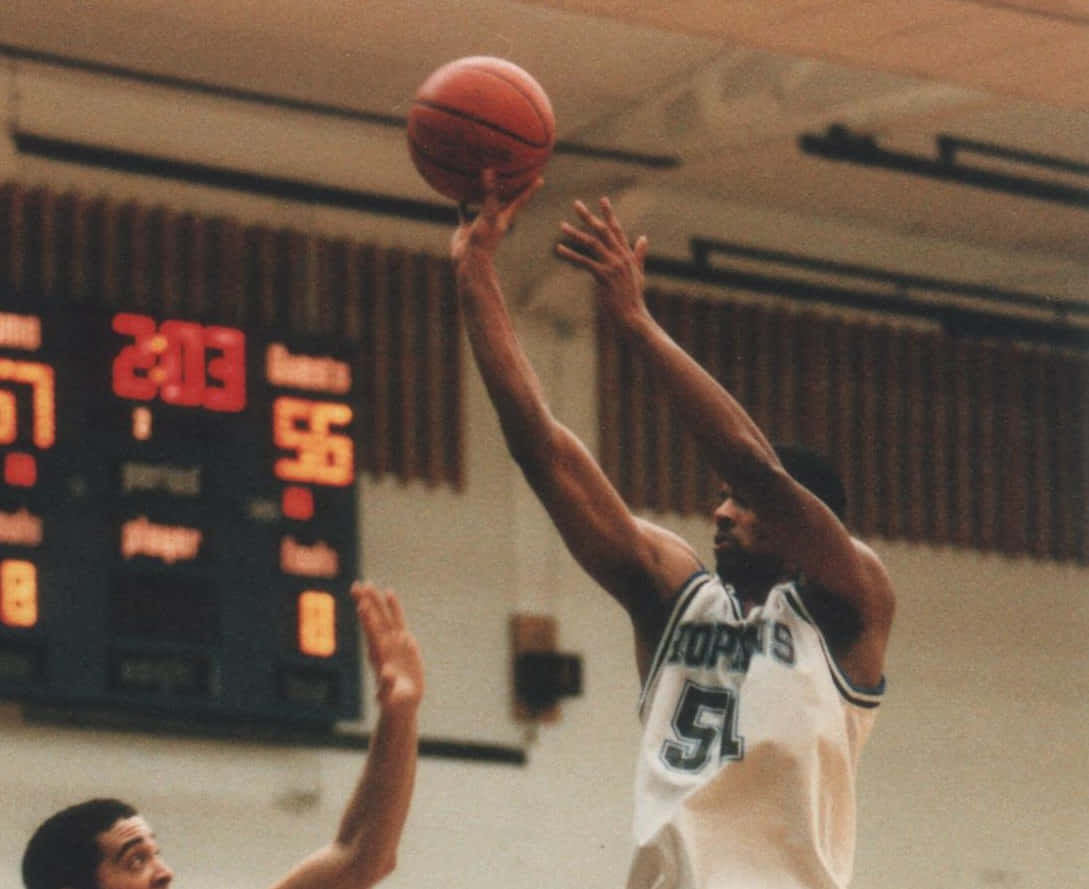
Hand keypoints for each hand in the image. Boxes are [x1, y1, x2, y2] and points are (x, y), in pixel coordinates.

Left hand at [351, 581, 423, 710]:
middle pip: (372, 619)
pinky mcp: (403, 640)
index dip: (366, 619)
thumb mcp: (390, 697)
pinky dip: (393, 606)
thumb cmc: (394, 702)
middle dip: (365, 602)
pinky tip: (389, 592)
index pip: (371, 633)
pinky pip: (397, 619)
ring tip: (368, 583)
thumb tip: (385, 674)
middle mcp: (382, 644)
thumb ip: (386, 687)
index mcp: (378, 656)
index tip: (360, 605)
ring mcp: (392, 641)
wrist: (402, 702)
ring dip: (375, 600)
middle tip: (357, 584)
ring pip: (382, 615)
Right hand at [450, 169, 542, 262]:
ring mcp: (481, 222)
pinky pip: (465, 211)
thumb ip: (490, 194)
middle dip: (508, 187)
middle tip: (513, 173)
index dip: (530, 189)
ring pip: (483, 203)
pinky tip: (459, 194)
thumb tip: (489, 171)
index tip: (540, 179)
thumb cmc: (483, 239)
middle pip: (504, 199)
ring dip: (483, 192)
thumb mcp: (489, 214)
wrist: (469, 260)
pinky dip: (463, 203)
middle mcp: (495, 218)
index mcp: (505, 216)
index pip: (521, 199)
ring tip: (483, 177)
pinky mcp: (468, 227)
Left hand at [555, 197, 649, 324]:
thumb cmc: (633, 297)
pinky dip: (571, 255)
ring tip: (561, 226)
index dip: (609, 214)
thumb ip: (639, 254)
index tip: (602, 200)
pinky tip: (559, 249)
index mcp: (627, 255)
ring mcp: (613, 266)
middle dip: (589, 217)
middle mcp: (620, 257)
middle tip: (576, 204)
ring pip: (592, 244)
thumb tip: (643, 238)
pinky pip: (584, 262)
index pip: (617, 230)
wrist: (633, 316)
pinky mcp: (604, 276)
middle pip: (603, 231)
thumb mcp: (638, 272)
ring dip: (575, 234)